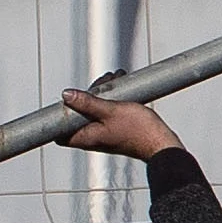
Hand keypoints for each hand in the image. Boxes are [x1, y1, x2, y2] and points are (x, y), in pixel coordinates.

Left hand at [55, 91, 177, 161]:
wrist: (162, 143)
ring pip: (93, 111)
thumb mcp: (110, 110)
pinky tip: (122, 87)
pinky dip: (111, 100)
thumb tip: (66, 95)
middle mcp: (92, 138)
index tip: (68, 100)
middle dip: (86, 95)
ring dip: (102, 94)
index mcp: (86, 137)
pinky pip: (106, 113)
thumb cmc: (139, 130)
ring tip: (115, 79)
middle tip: (102, 84)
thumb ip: (87, 102)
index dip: (59, 116)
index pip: (59, 132)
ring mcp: (104, 134)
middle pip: (78, 115)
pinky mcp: (116, 130)